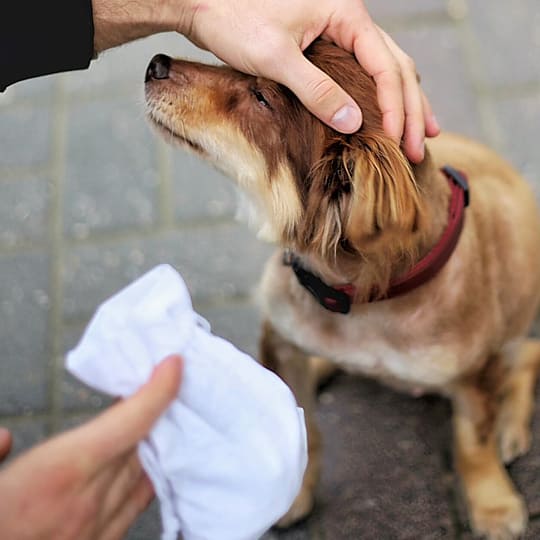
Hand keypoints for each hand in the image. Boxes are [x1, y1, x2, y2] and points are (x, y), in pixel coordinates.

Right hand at [0, 355, 181, 539]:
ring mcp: (97, 530)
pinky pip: (135, 506)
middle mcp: (88, 501)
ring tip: (160, 418)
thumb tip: (3, 438)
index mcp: (60, 472)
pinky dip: (145, 478)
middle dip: (157, 411)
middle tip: (164, 380)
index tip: (175, 365)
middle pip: (141, 445)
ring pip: (144, 475)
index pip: (130, 424)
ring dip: (155, 444)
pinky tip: (145, 465)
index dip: (158, 391)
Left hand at [177, 0, 439, 161]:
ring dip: (404, 102)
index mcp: (346, 16)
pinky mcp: (324, 45)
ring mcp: (338, 32)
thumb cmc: (235, 20)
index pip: (386, 67)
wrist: (204, 2)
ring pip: (385, 69)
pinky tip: (384, 115)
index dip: (395, 108)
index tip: (398, 142)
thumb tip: (353, 123)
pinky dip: (378, 96)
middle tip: (420, 146)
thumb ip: (316, 90)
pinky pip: (363, 72)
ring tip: (421, 132)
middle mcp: (350, 20)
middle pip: (396, 67)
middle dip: (410, 109)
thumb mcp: (277, 58)